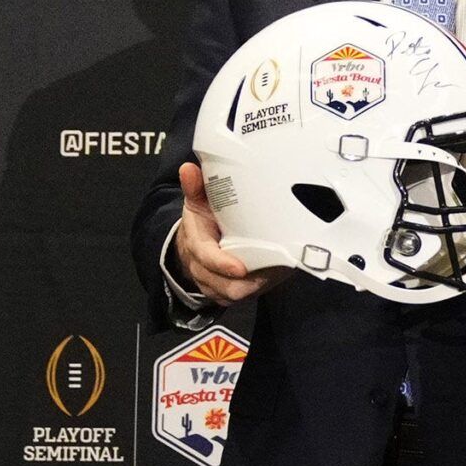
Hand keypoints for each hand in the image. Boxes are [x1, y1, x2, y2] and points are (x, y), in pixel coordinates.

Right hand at [172, 161, 292, 303]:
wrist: (194, 248)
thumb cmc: (202, 222)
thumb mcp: (197, 204)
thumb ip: (195, 188)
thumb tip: (189, 167)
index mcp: (197, 245)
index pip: (207, 258)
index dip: (222, 265)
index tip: (240, 268)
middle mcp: (204, 269)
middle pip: (224, 284)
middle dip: (246, 282)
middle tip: (272, 271)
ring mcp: (215, 285)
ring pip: (234, 294)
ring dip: (255, 287)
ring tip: (276, 273)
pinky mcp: (227, 293)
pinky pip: (241, 298)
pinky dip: (256, 290)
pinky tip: (271, 277)